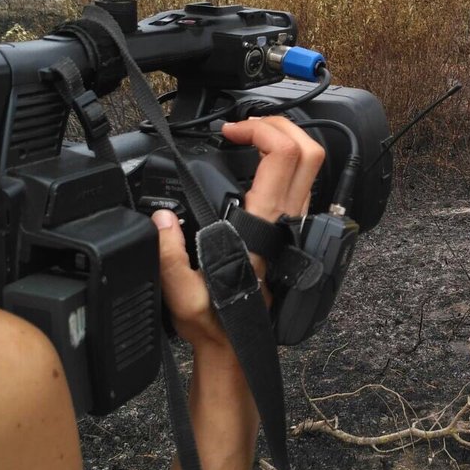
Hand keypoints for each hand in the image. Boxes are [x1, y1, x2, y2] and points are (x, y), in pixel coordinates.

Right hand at [156, 116, 324, 350]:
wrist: (240, 347)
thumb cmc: (216, 321)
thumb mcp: (181, 293)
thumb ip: (168, 255)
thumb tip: (160, 219)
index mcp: (264, 225)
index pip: (282, 156)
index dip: (259, 130)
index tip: (229, 132)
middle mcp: (288, 219)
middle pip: (308, 150)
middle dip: (278, 123)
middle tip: (244, 126)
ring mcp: (295, 223)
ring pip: (310, 166)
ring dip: (284, 140)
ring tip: (248, 138)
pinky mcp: (292, 229)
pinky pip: (301, 183)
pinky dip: (283, 161)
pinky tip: (255, 165)